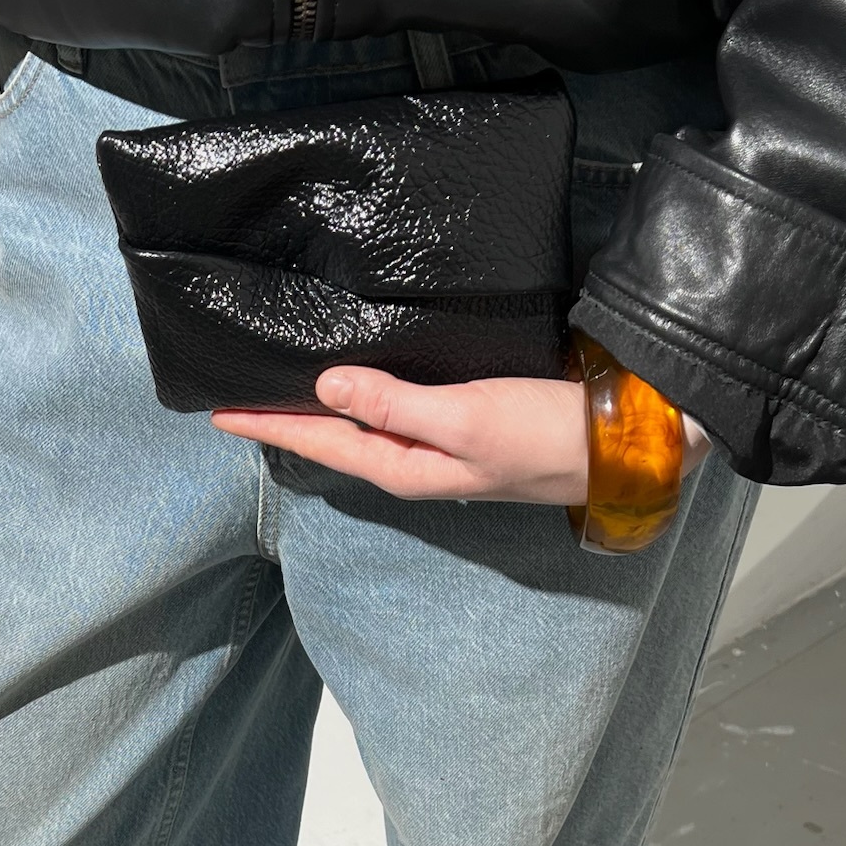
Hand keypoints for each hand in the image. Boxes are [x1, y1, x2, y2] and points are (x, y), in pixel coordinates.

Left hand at [211, 367, 708, 503]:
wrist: (627, 440)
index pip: (322, 444)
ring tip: (279, 386)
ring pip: (364, 427)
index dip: (269, 426)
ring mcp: (444, 446)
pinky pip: (397, 411)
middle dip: (285, 421)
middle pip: (335, 440)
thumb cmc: (548, 434)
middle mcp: (418, 462)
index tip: (218, 411)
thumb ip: (396, 405)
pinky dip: (366, 395)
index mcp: (409, 467)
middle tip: (234, 395)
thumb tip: (326, 385)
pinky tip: (356, 378)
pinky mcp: (468, 422)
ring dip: (322, 410)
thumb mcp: (468, 419)